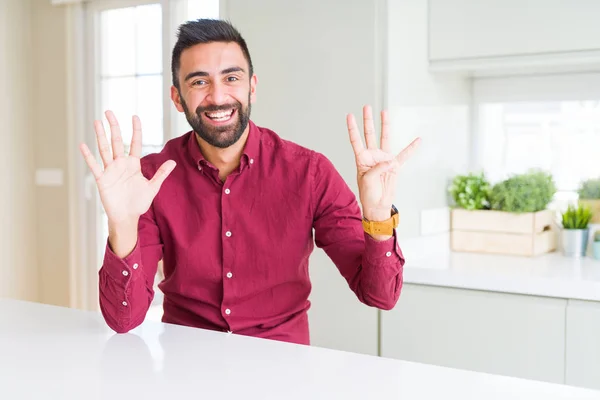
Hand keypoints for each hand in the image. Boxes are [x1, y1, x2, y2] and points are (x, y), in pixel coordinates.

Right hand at [79, 111, 175, 225]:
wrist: (127, 217)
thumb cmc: (139, 202)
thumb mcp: (153, 187)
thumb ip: (161, 174)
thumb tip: (173, 162)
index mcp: (133, 164)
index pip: (134, 143)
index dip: (135, 130)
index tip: (135, 116)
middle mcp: (120, 164)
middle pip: (116, 141)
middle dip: (113, 126)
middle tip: (109, 111)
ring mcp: (110, 170)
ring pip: (104, 149)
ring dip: (100, 136)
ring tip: (96, 121)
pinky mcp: (102, 179)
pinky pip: (94, 166)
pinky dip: (89, 156)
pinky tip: (83, 145)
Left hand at [347, 105, 419, 231]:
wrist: (378, 205)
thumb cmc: (368, 193)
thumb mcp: (367, 180)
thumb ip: (377, 169)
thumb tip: (389, 161)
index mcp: (362, 159)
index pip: (356, 140)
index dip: (352, 128)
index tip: (349, 115)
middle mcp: (372, 156)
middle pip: (369, 134)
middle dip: (368, 121)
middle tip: (366, 107)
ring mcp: (384, 159)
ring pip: (384, 138)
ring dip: (385, 126)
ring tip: (384, 112)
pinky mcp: (395, 166)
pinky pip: (404, 155)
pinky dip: (411, 148)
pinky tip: (418, 140)